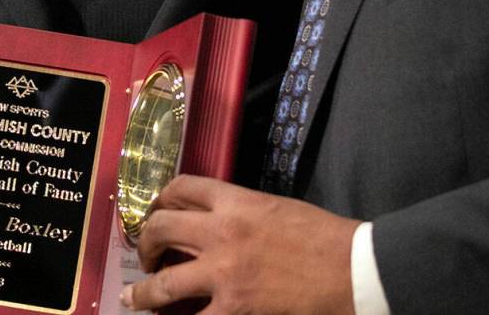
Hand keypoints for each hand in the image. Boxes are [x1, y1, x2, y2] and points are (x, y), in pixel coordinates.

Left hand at [120, 175, 358, 314]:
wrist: (354, 269)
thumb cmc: (322, 236)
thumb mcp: (274, 208)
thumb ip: (240, 211)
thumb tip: (215, 223)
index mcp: (234, 201)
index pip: (181, 187)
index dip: (161, 198)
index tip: (156, 210)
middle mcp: (220, 232)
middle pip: (161, 226)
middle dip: (145, 242)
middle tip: (145, 255)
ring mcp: (224, 274)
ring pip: (164, 283)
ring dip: (144, 292)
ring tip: (134, 298)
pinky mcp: (236, 310)